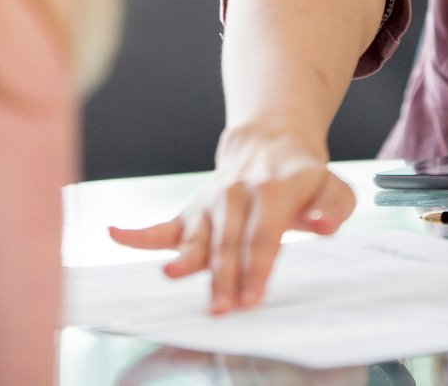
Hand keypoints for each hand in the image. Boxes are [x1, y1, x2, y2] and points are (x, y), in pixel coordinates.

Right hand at [108, 120, 354, 313]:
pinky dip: (136, 233)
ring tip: (171, 274)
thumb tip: (323, 226)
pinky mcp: (192, 211)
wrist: (271, 142)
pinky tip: (113, 234)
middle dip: (223, 275)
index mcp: (274, 190)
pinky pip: (162, 225)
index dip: (257, 267)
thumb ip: (334, 208)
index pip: (263, 235)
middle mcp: (237, 195)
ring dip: (185, 258)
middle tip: (220, 306)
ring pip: (197, 236)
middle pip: (227, 241)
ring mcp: (211, 202)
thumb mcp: (333, 187)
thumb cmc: (304, 177)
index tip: (252, 298)